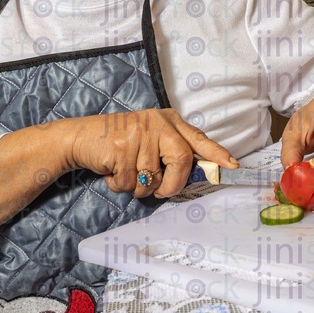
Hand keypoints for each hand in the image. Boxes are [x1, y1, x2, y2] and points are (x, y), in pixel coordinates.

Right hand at [65, 109, 236, 197]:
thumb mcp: (149, 139)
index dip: (216, 153)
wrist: (81, 137)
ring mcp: (139, 133)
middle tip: (161, 191)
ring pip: (152, 178)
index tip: (232, 165)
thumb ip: (171, 152)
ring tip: (125, 171)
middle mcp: (156, 123)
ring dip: (138, 186)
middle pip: (181, 160)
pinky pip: (129, 182)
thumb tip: (195, 175)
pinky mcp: (121, 147)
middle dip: (172, 184)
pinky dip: (120, 185)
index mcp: (168, 121)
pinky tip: (112, 170)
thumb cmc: (119, 143)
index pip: (197, 138)